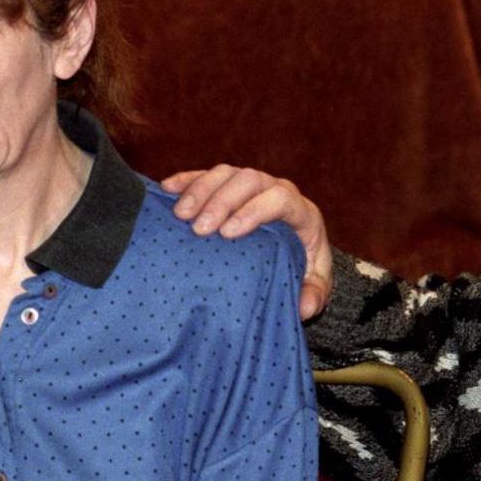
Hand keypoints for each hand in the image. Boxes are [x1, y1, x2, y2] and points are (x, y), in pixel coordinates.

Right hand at [163, 165, 331, 318]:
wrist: (296, 250)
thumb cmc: (304, 266)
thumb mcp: (314, 283)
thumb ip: (314, 294)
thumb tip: (305, 307)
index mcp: (301, 211)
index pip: (280, 199)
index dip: (254, 212)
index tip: (228, 234)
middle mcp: (275, 189)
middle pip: (248, 180)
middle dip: (222, 202)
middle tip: (199, 229)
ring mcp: (250, 184)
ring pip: (225, 173)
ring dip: (200, 190)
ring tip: (180, 216)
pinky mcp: (228, 184)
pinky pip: (206, 174)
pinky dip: (186, 180)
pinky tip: (166, 190)